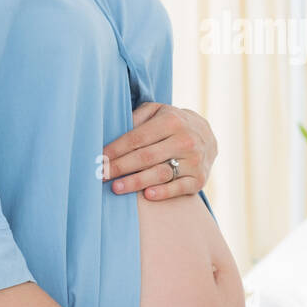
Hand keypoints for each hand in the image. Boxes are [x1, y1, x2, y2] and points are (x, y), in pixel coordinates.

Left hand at [102, 102, 216, 199]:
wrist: (208, 137)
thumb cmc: (172, 124)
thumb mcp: (157, 111)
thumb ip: (137, 118)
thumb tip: (112, 132)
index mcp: (171, 121)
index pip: (137, 138)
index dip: (115, 150)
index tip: (99, 159)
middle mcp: (185, 140)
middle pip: (146, 157)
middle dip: (120, 167)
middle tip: (100, 175)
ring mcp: (194, 161)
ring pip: (160, 173)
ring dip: (136, 182)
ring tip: (116, 188)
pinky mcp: (199, 179)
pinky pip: (179, 188)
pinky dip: (164, 192)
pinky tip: (147, 195)